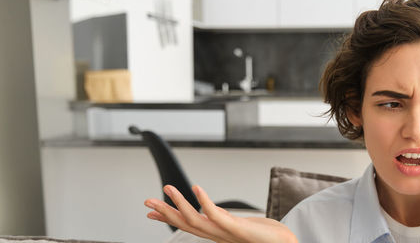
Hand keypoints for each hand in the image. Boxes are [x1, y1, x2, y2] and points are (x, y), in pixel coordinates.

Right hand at [144, 185, 297, 242]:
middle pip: (185, 224)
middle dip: (165, 213)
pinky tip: (196, 188)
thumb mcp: (240, 224)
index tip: (151, 212)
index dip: (169, 218)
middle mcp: (218, 235)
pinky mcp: (237, 229)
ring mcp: (226, 233)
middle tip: (147, 201)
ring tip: (167, 188)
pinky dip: (205, 201)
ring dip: (179, 203)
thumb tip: (211, 210)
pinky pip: (217, 216)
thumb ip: (224, 218)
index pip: (188, 225)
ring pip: (195, 220)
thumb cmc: (268, 235)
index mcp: (217, 234)